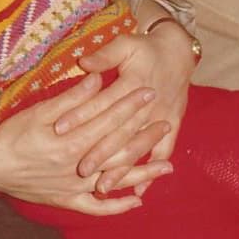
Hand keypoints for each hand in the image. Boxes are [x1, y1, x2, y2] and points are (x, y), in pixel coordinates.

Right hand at [0, 72, 171, 215]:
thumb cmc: (12, 134)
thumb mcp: (40, 110)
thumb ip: (72, 98)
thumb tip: (97, 79)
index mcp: (73, 141)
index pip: (110, 120)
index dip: (131, 105)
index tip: (149, 93)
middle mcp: (79, 167)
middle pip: (120, 148)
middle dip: (145, 134)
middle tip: (166, 122)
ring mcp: (75, 187)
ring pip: (116, 179)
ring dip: (143, 172)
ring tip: (167, 166)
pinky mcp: (67, 200)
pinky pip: (98, 207)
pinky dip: (118, 206)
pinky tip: (136, 201)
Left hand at [76, 23, 192, 193]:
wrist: (178, 51)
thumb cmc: (146, 47)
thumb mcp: (125, 44)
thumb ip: (104, 55)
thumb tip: (83, 62)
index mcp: (133, 83)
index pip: (102, 104)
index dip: (81, 115)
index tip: (59, 128)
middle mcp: (148, 105)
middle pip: (120, 133)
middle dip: (100, 153)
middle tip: (80, 170)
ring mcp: (161, 118)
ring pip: (138, 148)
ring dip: (121, 169)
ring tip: (102, 187)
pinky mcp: (171, 125)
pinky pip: (163, 152)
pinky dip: (150, 172)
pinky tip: (138, 193)